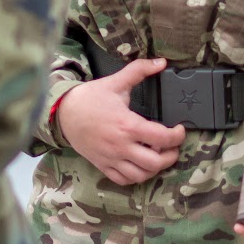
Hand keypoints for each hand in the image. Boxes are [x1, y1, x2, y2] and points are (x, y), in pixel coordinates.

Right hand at [56, 57, 186, 185]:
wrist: (64, 113)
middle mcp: (121, 146)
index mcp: (127, 125)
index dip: (177, 136)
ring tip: (159, 156)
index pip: (162, 137)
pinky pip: (124, 180)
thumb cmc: (90, 98)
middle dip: (170, 156)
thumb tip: (161, 62)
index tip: (180, 130)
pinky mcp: (103, 165)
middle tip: (173, 146)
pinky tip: (140, 165)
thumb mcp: (116, 82)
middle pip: (155, 162)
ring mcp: (112, 158)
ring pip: (141, 175)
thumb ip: (139, 70)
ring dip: (155, 168)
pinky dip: (136, 176)